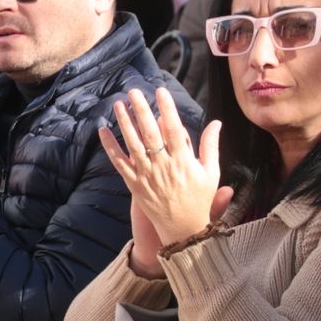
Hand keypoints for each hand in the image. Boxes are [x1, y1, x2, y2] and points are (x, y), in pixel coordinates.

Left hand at [99, 87, 231, 266]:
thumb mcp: (211, 172)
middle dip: (141, 110)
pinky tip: (103, 130)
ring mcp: (147, 175)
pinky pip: (119, 162)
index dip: (167, 108)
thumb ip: (211, 146)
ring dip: (124, 122)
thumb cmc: (199, 199)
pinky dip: (110, 146)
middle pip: (150, 133)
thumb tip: (216, 122)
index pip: (174, 128)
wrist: (182, 229)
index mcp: (184, 161)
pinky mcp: (134, 184)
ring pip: (132, 144)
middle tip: (134, 91)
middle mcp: (163, 166)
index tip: (161, 91)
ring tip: (118, 104)